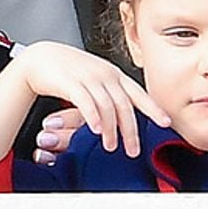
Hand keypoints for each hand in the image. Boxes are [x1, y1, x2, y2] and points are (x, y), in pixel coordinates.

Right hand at [11, 43, 170, 157]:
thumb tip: (122, 118)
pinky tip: (97, 130)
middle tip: (133, 150)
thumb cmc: (69, 72)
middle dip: (131, 130)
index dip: (153, 108)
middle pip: (125, 104)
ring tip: (111, 147)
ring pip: (107, 106)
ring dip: (112, 129)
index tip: (166, 122)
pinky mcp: (70, 82)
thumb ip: (109, 94)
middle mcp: (104, 74)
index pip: (138, 93)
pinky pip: (85, 101)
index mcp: (113, 74)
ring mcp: (88, 77)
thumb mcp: (95, 80)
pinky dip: (93, 117)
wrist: (41, 58)